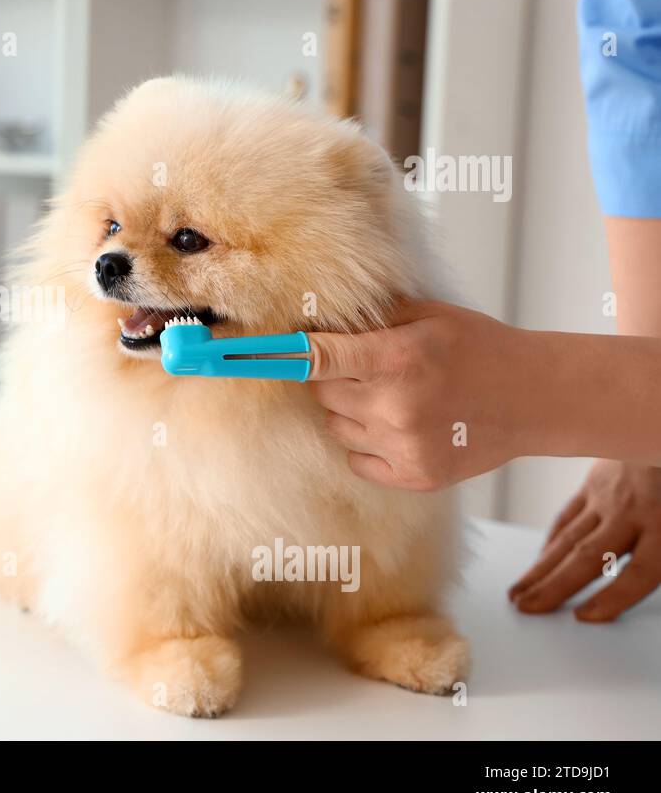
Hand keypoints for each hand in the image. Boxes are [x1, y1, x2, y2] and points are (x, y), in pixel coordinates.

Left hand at [306, 301, 541, 490]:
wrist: (534, 398)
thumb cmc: (479, 348)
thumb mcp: (428, 315)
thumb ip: (370, 318)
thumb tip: (314, 318)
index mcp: (396, 360)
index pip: (315, 359)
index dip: (285, 355)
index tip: (258, 353)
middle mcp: (394, 407)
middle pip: (321, 394)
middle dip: (334, 379)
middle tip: (367, 370)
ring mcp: (403, 447)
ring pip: (336, 427)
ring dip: (350, 412)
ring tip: (390, 397)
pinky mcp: (414, 477)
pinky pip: (356, 461)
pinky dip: (366, 445)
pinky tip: (397, 426)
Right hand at [508, 460, 660, 620]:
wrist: (658, 418)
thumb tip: (647, 572)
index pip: (637, 572)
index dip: (612, 598)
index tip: (586, 617)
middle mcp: (629, 512)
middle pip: (589, 557)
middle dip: (555, 588)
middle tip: (528, 610)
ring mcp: (606, 496)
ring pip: (568, 539)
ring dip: (540, 569)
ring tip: (518, 594)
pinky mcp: (592, 484)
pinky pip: (567, 516)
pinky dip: (551, 541)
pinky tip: (539, 559)